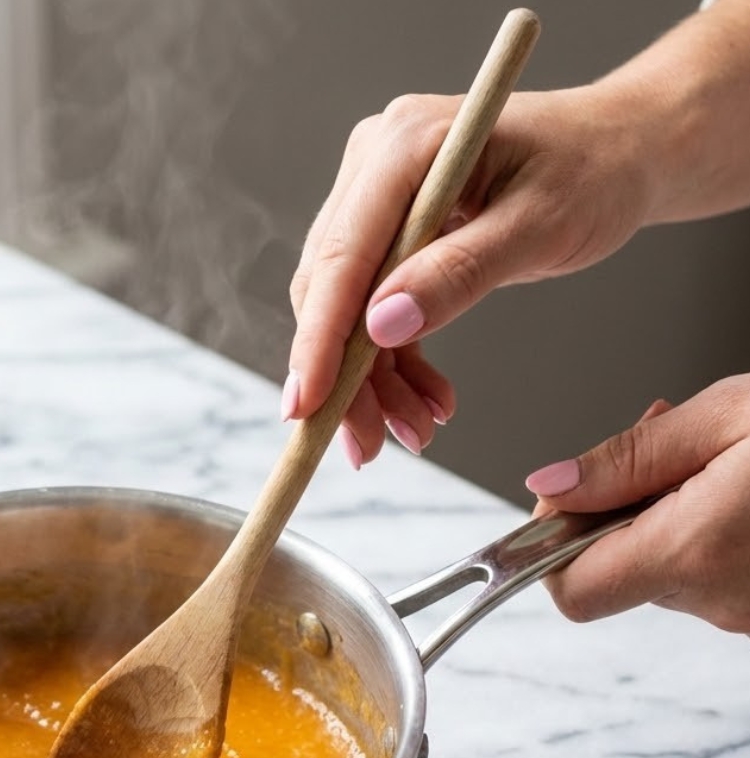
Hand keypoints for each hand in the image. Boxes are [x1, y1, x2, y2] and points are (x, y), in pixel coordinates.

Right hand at [284, 86, 653, 463]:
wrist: (617, 154)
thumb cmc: (593, 172)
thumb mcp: (540, 225)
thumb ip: (459, 273)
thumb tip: (381, 325)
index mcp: (402, 146)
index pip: (341, 257)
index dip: (318, 340)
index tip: (305, 408)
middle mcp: (373, 168)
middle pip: (331, 292)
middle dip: (347, 378)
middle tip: (370, 446)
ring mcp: (376, 201)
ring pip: (345, 313)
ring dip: (373, 382)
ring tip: (418, 430)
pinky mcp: (388, 234)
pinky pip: (372, 313)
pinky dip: (394, 364)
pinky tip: (426, 399)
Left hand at [525, 375, 749, 632]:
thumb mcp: (729, 417)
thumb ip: (630, 458)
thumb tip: (552, 486)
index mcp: (695, 551)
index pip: (570, 587)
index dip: (553, 543)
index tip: (567, 495)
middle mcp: (718, 596)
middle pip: (610, 574)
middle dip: (612, 511)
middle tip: (657, 447)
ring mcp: (745, 607)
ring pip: (656, 570)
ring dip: (659, 516)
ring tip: (707, 458)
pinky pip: (701, 573)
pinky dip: (698, 531)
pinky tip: (730, 485)